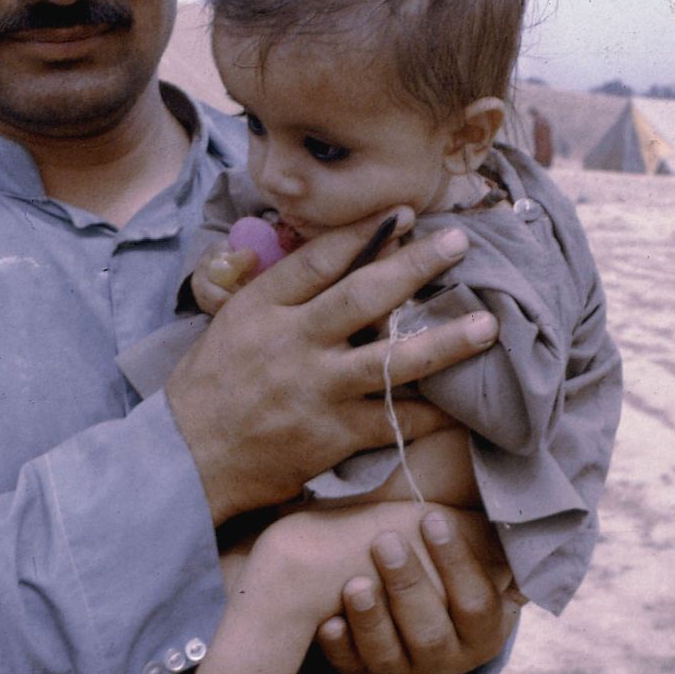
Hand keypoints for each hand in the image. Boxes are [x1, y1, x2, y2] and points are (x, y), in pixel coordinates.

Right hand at [166, 207, 498, 524]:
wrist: (188, 460)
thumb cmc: (209, 387)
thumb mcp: (233, 324)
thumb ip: (281, 293)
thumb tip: (336, 257)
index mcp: (262, 308)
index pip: (319, 259)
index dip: (365, 233)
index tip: (405, 213)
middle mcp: (291, 342)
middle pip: (363, 296)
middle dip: (415, 266)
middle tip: (459, 243)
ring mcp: (315, 390)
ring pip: (390, 359)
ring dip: (444, 342)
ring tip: (486, 325)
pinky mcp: (331, 436)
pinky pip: (392, 420)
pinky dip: (430, 415)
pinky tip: (464, 407)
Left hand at [317, 508, 517, 673]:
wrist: (425, 617)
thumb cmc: (448, 573)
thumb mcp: (479, 564)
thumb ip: (488, 543)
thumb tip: (505, 510)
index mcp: (484, 632)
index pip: (476, 602)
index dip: (456, 562)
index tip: (431, 518)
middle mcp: (449, 661)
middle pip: (430, 631)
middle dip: (408, 585)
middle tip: (385, 541)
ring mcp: (407, 673)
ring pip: (390, 655)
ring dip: (371, 619)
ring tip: (355, 583)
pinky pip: (353, 667)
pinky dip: (339, 647)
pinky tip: (328, 622)